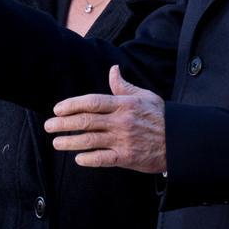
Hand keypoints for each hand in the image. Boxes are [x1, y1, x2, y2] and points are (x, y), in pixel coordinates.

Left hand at [44, 66, 166, 172]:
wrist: (180, 141)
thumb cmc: (161, 117)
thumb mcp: (145, 96)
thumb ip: (124, 86)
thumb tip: (113, 70)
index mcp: (123, 104)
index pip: (92, 102)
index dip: (71, 105)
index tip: (57, 109)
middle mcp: (121, 121)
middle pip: (86, 121)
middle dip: (63, 124)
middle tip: (48, 126)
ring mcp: (123, 140)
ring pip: (90, 140)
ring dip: (70, 142)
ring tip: (56, 142)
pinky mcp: (127, 157)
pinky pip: (103, 159)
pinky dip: (89, 159)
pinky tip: (78, 159)